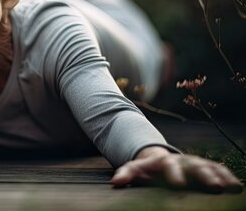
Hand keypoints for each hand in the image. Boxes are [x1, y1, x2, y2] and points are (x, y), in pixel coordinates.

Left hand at [111, 146, 242, 192]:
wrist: (160, 160)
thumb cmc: (148, 169)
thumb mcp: (136, 169)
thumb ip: (127, 174)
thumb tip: (115, 182)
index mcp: (165, 162)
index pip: (169, 167)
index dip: (173, 175)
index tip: (178, 184)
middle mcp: (183, 161)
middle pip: (194, 166)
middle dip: (204, 176)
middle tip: (214, 187)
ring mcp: (196, 164)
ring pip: (210, 168)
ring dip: (220, 177)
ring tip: (231, 187)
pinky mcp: (206, 168)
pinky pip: (219, 171)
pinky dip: (228, 177)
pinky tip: (237, 187)